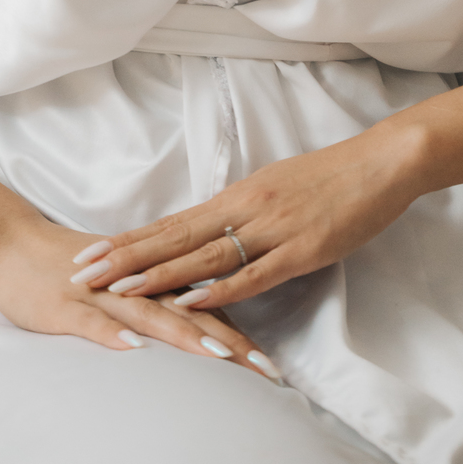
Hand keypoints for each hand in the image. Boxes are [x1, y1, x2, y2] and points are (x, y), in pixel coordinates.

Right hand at [0, 214, 278, 379]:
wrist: (14, 243)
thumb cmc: (72, 267)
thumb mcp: (124, 282)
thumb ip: (161, 297)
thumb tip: (201, 321)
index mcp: (153, 278)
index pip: (205, 306)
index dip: (241, 332)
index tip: (272, 364)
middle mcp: (136, 284)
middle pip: (191, 311)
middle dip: (230, 341)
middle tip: (266, 370)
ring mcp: (101, 294)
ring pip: (150, 313)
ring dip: (185, 333)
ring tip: (219, 356)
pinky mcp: (66, 304)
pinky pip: (92, 320)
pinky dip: (113, 332)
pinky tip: (133, 348)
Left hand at [69, 120, 424, 312]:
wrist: (382, 163)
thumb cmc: (333, 177)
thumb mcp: (278, 189)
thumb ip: (244, 214)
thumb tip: (212, 234)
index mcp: (239, 195)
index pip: (173, 221)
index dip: (130, 239)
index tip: (89, 252)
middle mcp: (246, 209)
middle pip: (175, 237)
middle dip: (125, 257)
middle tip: (80, 272)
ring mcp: (273, 229)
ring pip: (204, 255)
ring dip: (158, 274)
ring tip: (117, 288)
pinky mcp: (302, 249)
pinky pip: (253, 273)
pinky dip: (218, 289)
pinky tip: (190, 301)